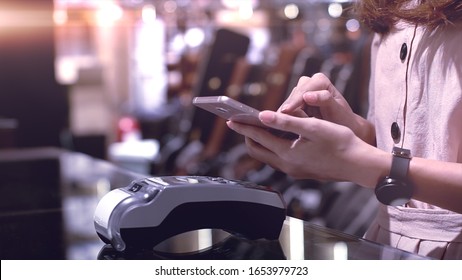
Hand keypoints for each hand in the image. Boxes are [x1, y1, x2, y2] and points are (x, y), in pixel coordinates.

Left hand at [227, 111, 386, 186]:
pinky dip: (272, 147)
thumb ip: (287, 121)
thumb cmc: (341, 143)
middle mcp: (287, 165)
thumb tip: (263, 115)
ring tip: (256, 126)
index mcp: (288, 154)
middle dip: (247, 136)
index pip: (258, 138)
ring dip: (260, 141)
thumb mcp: (313, 127)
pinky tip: (278, 137)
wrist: (359, 165)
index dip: (243, 126)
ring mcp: (294, 170)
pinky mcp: (301, 171)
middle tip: (242, 122)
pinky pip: (278, 159)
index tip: (231, 119)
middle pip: (257, 150)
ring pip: (267, 156)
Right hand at [280, 73, 374, 143]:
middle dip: (286, 109)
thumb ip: (325, 100)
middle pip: (293, 96)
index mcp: (320, 81)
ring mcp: (301, 92)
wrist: (344, 128)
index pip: (303, 91)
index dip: (294, 101)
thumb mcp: (337, 110)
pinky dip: (283, 118)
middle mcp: (309, 83)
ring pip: (287, 103)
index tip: (287, 111)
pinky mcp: (295, 103)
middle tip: (276, 121)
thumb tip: (308, 96)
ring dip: (283, 115)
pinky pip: (286, 110)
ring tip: (276, 126)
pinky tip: (279, 127)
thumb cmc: (343, 119)